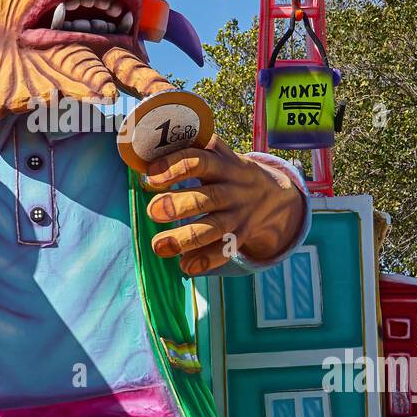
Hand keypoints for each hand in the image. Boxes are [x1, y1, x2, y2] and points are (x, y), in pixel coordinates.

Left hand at [144, 136, 305, 274]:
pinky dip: (206, 260)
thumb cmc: (226, 171)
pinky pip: (226, 250)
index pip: (199, 160)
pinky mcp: (241, 236)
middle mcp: (233, 189)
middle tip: (152, 212)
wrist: (273, 194)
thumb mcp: (217, 154)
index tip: (150, 177)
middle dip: (178, 205)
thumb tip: (142, 157)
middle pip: (208, 197)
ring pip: (215, 227)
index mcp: (223, 163)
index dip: (175, 167)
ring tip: (158, 246)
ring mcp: (239, 214)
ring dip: (186, 238)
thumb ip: (188, 150)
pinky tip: (185, 266)